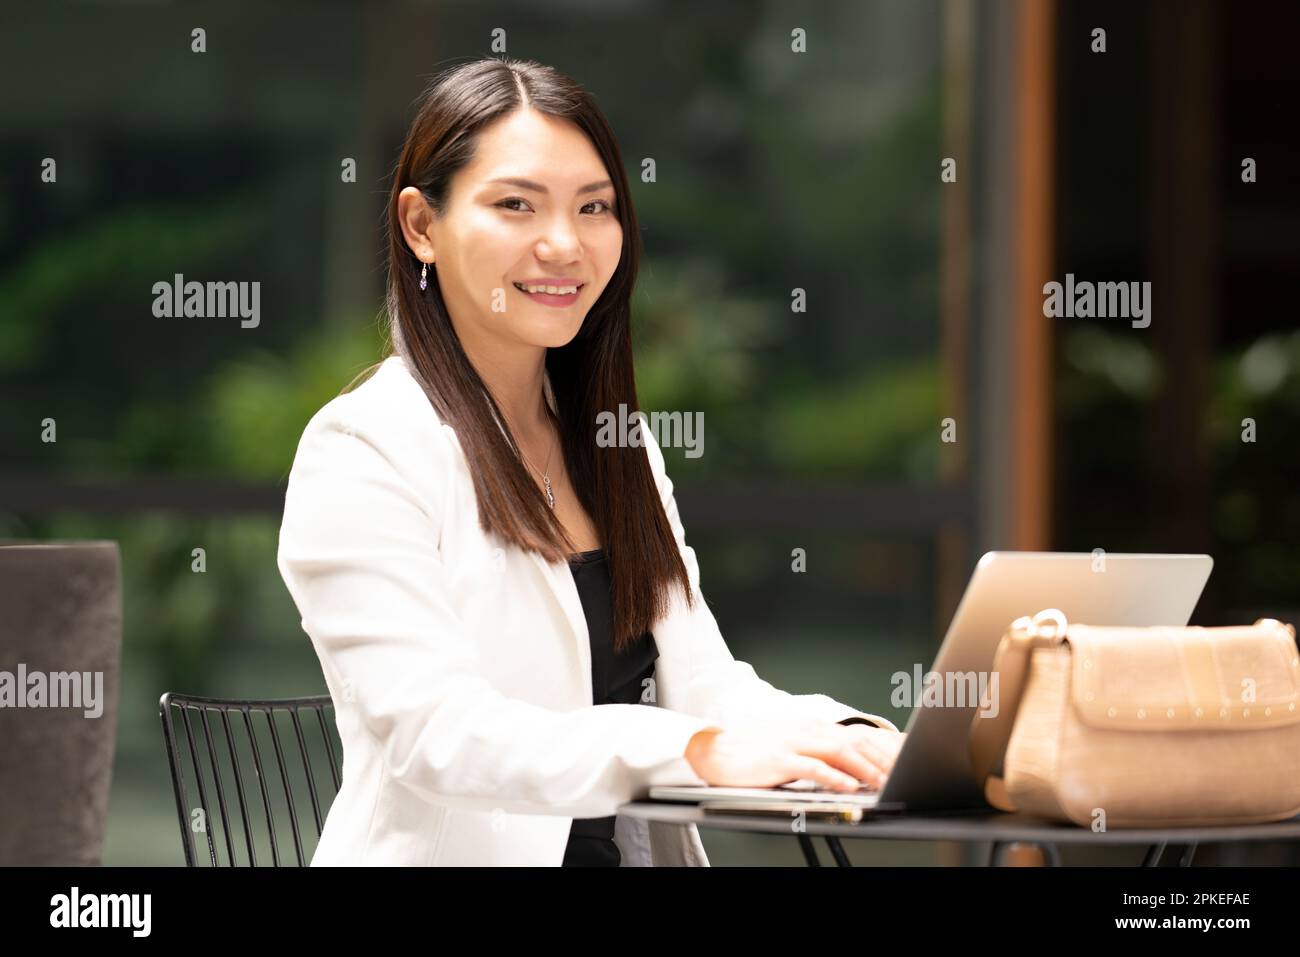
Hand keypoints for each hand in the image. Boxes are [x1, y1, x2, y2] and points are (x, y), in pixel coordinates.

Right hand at [685, 718, 907, 791]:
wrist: (716, 747)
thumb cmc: (755, 749)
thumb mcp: (793, 744)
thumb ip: (821, 750)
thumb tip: (852, 765)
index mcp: (814, 727)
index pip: (857, 734)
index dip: (884, 748)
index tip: (906, 760)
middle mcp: (808, 730)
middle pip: (855, 741)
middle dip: (882, 759)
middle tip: (903, 774)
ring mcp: (793, 742)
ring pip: (839, 752)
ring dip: (864, 768)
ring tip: (883, 782)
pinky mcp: (779, 758)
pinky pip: (812, 766)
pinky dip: (833, 776)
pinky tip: (847, 786)